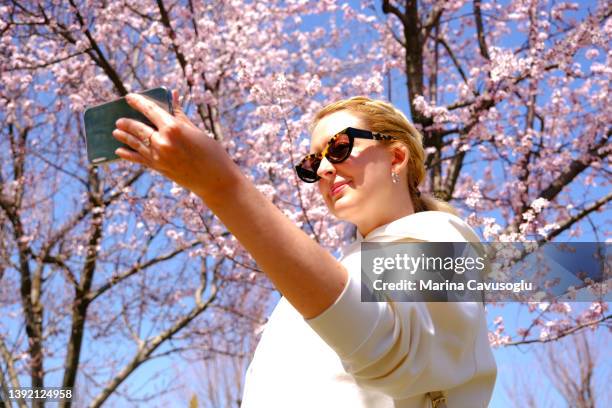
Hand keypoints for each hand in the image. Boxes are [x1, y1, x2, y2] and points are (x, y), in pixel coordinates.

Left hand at [112, 90, 228, 194]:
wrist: (215, 181)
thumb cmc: (211, 153)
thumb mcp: (196, 130)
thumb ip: (179, 114)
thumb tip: (172, 95)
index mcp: (173, 128)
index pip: (150, 110)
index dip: (138, 102)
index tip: (129, 97)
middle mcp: (162, 142)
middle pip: (139, 128)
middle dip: (127, 122)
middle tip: (119, 119)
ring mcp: (158, 157)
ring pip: (135, 143)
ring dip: (124, 137)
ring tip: (116, 132)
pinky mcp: (158, 168)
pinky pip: (138, 159)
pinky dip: (128, 155)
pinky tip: (119, 151)